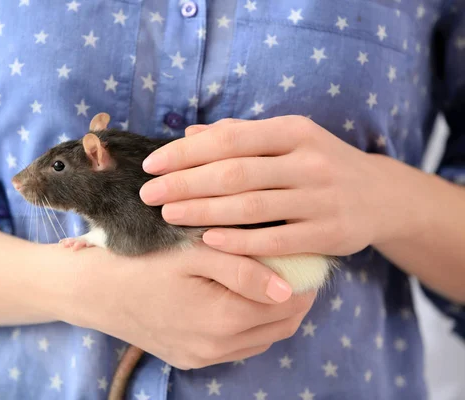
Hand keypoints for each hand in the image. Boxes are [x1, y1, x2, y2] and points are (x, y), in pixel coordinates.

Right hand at [70, 244, 314, 369]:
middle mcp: (218, 348)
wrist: (91, 290)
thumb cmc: (140, 261)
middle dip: (296, 297)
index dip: (305, 279)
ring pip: (262, 339)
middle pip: (281, 326)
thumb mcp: (192, 253)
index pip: (289, 304)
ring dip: (274, 312)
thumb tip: (288, 289)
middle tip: (295, 266)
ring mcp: (203, 358)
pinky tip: (240, 299)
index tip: (307, 254)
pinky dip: (250, 325)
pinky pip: (237, 348)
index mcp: (224, 319)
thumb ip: (243, 269)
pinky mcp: (190, 359)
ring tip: (269, 279)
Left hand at [139, 115, 403, 257]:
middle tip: (149, 195)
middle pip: (235, 173)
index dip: (186, 153)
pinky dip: (240, 242)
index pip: (229, 138)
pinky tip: (208, 241)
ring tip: (169, 215)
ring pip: (252, 207)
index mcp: (294, 131)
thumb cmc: (318, 164)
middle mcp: (309, 161)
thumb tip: (188, 136)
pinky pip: (276, 240)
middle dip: (186, 184)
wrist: (380, 196)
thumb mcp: (287, 140)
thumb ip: (240, 136)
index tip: (152, 165)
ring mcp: (321, 199)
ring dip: (204, 212)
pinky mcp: (329, 234)